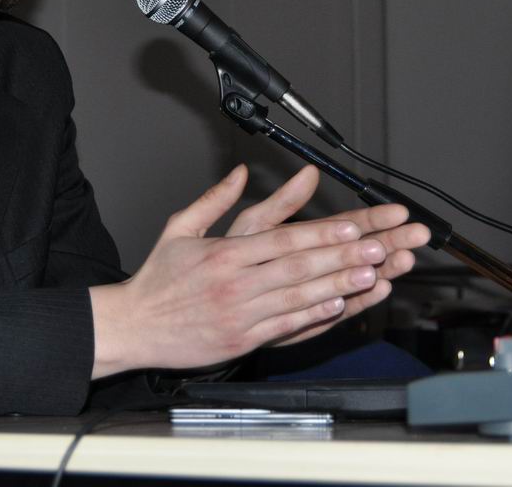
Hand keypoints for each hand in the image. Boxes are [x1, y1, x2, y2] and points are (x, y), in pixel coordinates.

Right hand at [89, 165, 429, 377]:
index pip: (282, 239)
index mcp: (223, 253)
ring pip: (299, 297)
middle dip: (343, 257)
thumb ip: (214, 199)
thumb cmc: (158, 279)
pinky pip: (286, 326)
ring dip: (339, 286)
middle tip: (379, 247)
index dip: (321, 233)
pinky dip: (315, 316)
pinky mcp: (241, 340)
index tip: (353, 227)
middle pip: (299, 267)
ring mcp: (241, 314)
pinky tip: (340, 306)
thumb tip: (240, 171)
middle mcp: (236, 283)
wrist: (133, 325)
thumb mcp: (179, 227)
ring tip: (372, 275)